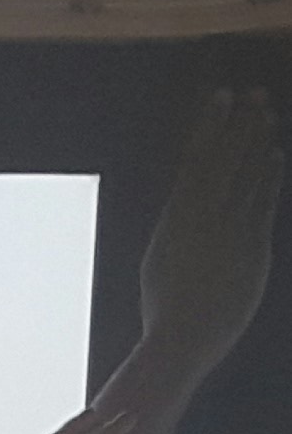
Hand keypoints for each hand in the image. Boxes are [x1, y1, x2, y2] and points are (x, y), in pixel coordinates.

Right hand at [140, 88, 281, 387]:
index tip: (222, 96)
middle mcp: (205, 217)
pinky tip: (274, 155)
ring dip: (258, 141)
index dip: (211, 123)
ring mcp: (232, 231)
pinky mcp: (254, 248)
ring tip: (266, 115)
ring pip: (248, 174)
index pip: (196, 157)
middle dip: (241, 122)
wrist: (185, 339)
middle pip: (226, 157)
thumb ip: (177, 225)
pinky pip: (263, 201)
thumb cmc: (166, 308)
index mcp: (177, 217)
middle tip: (254, 94)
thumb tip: (187, 199)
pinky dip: (269, 175)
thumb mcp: (159, 258)